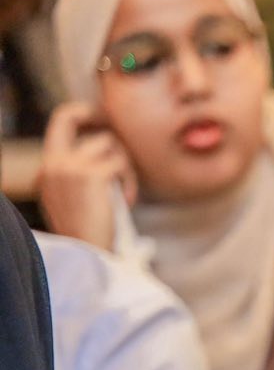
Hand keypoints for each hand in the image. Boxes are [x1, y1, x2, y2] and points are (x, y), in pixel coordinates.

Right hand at [38, 104, 137, 252]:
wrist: (88, 255)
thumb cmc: (89, 234)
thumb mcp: (75, 200)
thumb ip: (80, 175)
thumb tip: (107, 154)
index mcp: (47, 168)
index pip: (60, 123)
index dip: (82, 114)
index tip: (104, 120)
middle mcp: (53, 163)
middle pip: (69, 115)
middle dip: (95, 114)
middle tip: (116, 126)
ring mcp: (69, 167)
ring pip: (108, 142)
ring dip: (124, 165)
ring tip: (124, 191)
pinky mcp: (90, 175)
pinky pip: (120, 163)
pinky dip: (129, 181)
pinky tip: (127, 200)